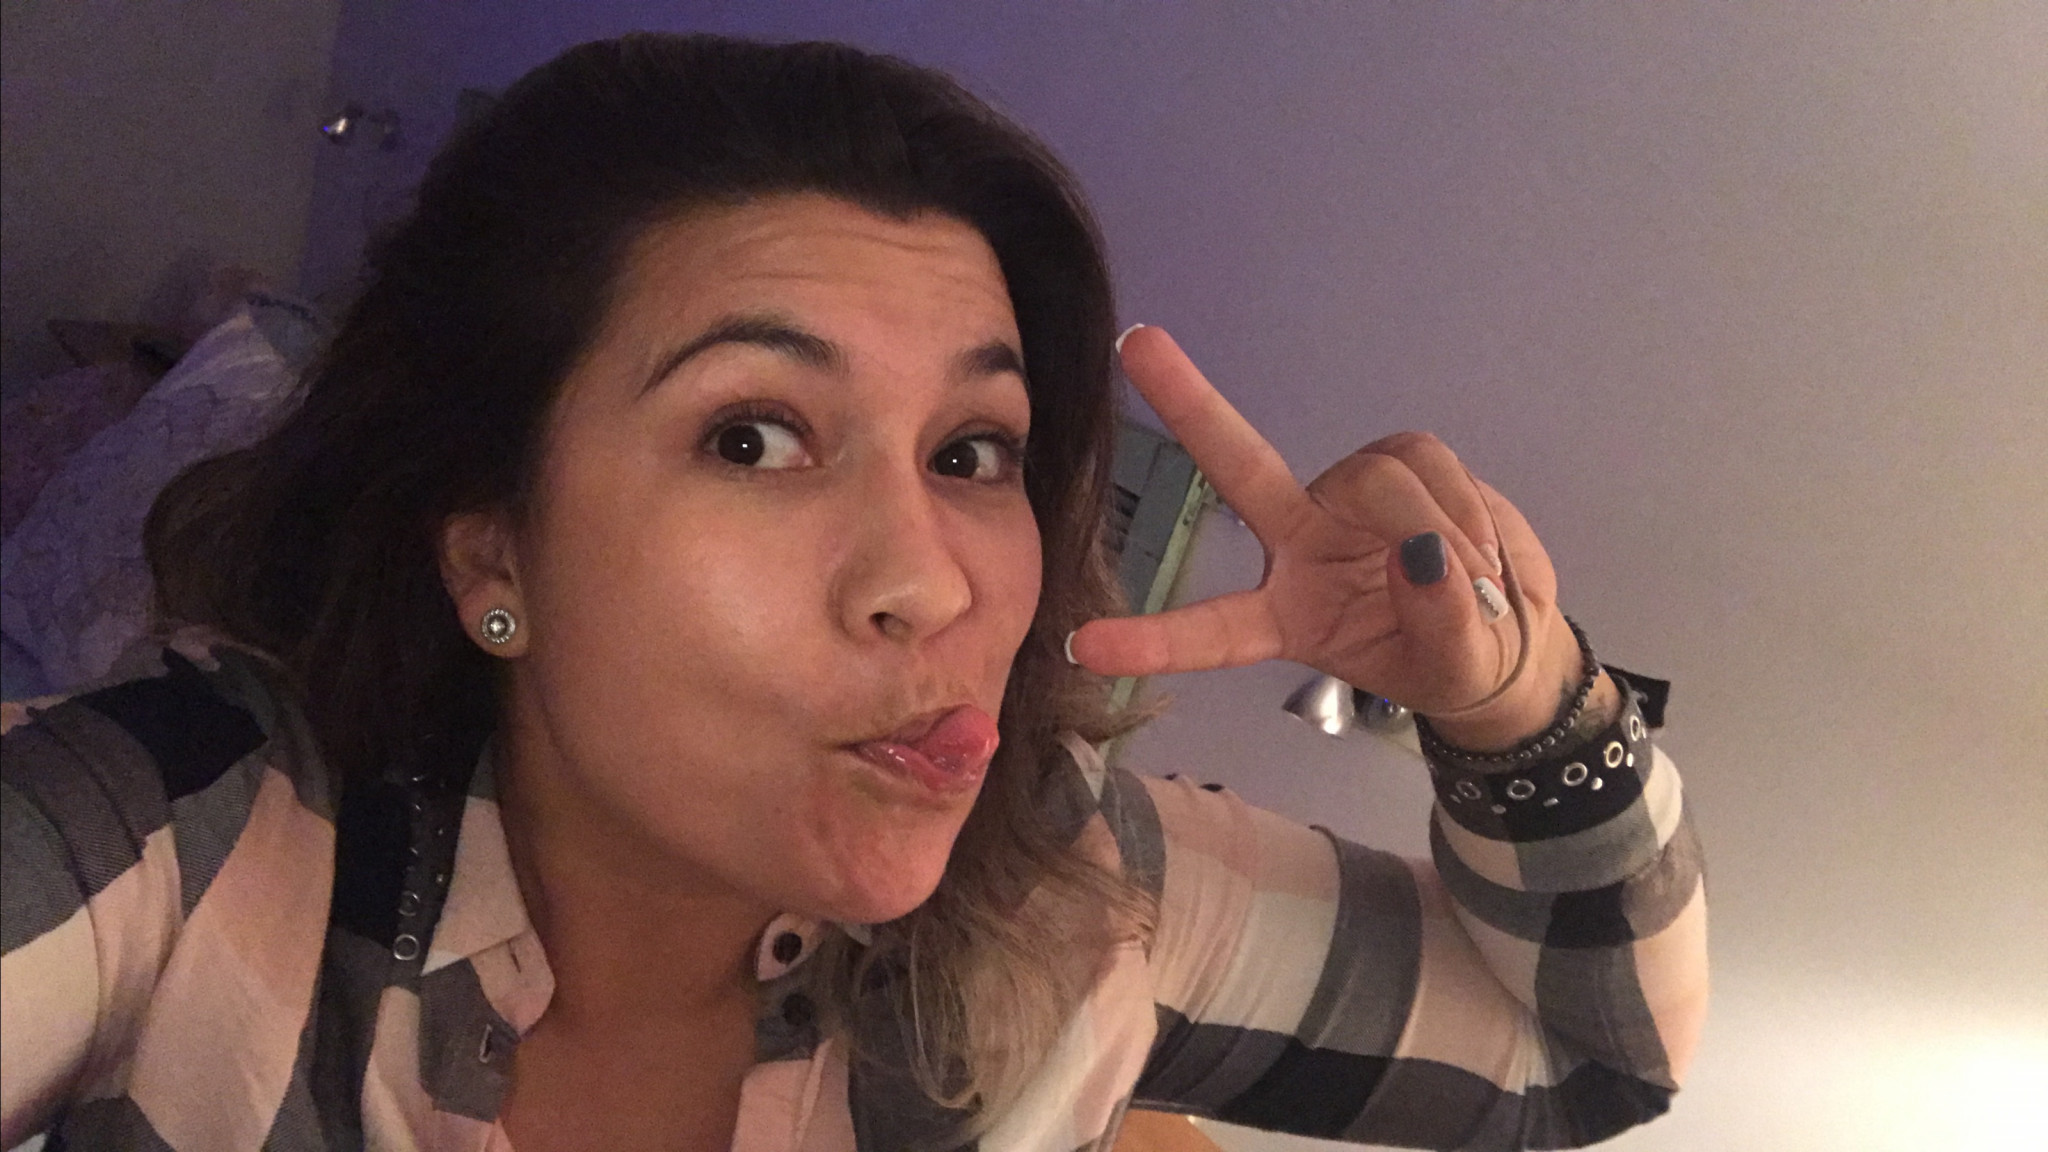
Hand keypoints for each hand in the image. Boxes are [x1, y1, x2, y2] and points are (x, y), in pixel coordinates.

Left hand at [1066, 326, 1590, 748]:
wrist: (1507, 631)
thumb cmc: (1454, 659)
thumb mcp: (1454, 669)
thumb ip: (1442, 624)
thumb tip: (1424, 555)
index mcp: (1284, 615)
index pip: (1210, 630)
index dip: (1153, 640)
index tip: (1086, 646)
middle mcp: (1297, 541)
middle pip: (1237, 465)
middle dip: (1189, 403)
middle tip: (1137, 342)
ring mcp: (1344, 497)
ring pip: (1379, 478)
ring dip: (1442, 525)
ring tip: (1476, 580)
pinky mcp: (1400, 463)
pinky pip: (1427, 460)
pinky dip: (1466, 506)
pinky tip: (1482, 548)